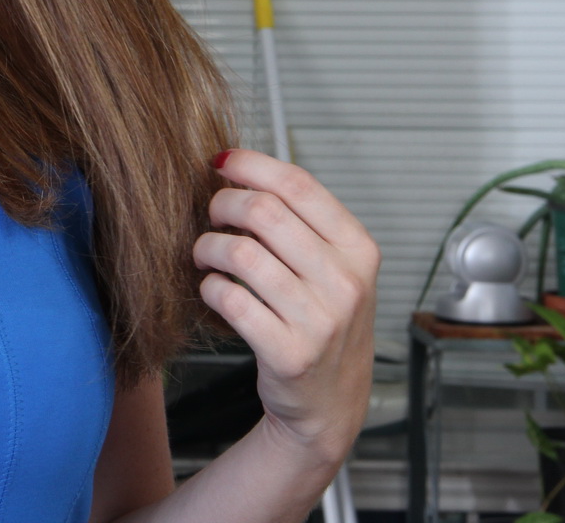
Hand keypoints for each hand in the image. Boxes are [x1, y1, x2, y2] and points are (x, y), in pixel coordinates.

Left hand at [193, 148, 380, 465]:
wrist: (329, 402)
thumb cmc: (322, 322)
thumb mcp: (332, 267)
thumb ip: (297, 220)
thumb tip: (236, 168)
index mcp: (358, 249)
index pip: (299, 184)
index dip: (250, 164)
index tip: (220, 162)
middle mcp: (346, 282)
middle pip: (264, 211)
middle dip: (223, 204)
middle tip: (210, 214)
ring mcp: (320, 320)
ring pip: (240, 253)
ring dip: (208, 246)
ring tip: (206, 254)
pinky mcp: (289, 353)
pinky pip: (229, 299)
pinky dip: (210, 288)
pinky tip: (215, 290)